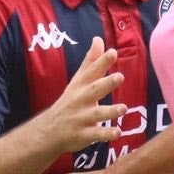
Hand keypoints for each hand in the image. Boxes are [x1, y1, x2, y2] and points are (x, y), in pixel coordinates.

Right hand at [34, 38, 125, 154]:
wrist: (50, 130)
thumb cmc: (70, 101)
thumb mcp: (78, 81)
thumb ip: (91, 61)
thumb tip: (98, 39)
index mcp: (81, 85)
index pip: (92, 71)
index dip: (102, 62)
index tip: (112, 52)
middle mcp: (81, 100)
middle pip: (94, 90)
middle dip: (106, 83)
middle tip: (120, 76)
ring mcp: (81, 118)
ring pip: (97, 114)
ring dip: (110, 111)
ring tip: (124, 108)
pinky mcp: (83, 134)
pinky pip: (96, 134)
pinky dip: (106, 134)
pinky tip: (118, 133)